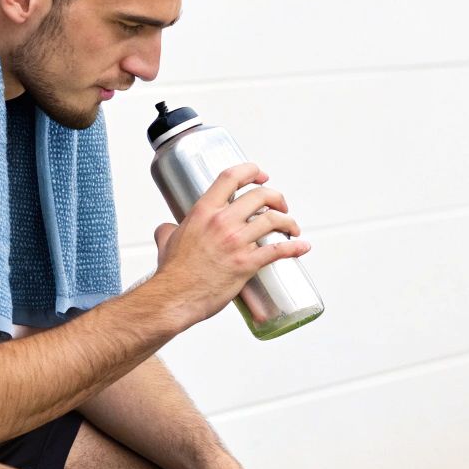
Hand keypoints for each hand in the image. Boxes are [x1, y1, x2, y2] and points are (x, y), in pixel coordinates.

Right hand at [150, 163, 311, 325]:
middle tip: (280, 205)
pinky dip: (294, 247)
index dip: (251, 171)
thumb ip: (169, 229)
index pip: (231, 177)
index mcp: (204, 211)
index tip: (261, 176)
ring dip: (288, 221)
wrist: (174, 297)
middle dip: (276, 197)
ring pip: (273, 220)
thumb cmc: (172, 272)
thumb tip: (169, 228)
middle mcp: (222, 222)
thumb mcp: (167, 240)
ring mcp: (236, 242)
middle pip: (260, 196)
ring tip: (292, 228)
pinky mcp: (247, 263)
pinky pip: (278, 250)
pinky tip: (301, 247)